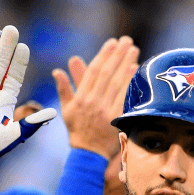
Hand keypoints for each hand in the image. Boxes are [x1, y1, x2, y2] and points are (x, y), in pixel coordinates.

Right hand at [53, 36, 139, 158]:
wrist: (88, 153)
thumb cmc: (77, 130)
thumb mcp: (66, 110)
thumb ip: (64, 89)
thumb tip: (57, 71)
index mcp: (80, 99)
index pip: (93, 72)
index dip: (103, 56)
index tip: (112, 43)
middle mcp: (92, 103)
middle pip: (106, 74)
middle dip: (117, 55)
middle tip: (127, 40)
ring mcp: (105, 111)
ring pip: (116, 83)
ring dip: (126, 64)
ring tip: (134, 50)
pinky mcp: (116, 118)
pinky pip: (124, 97)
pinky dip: (130, 83)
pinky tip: (136, 70)